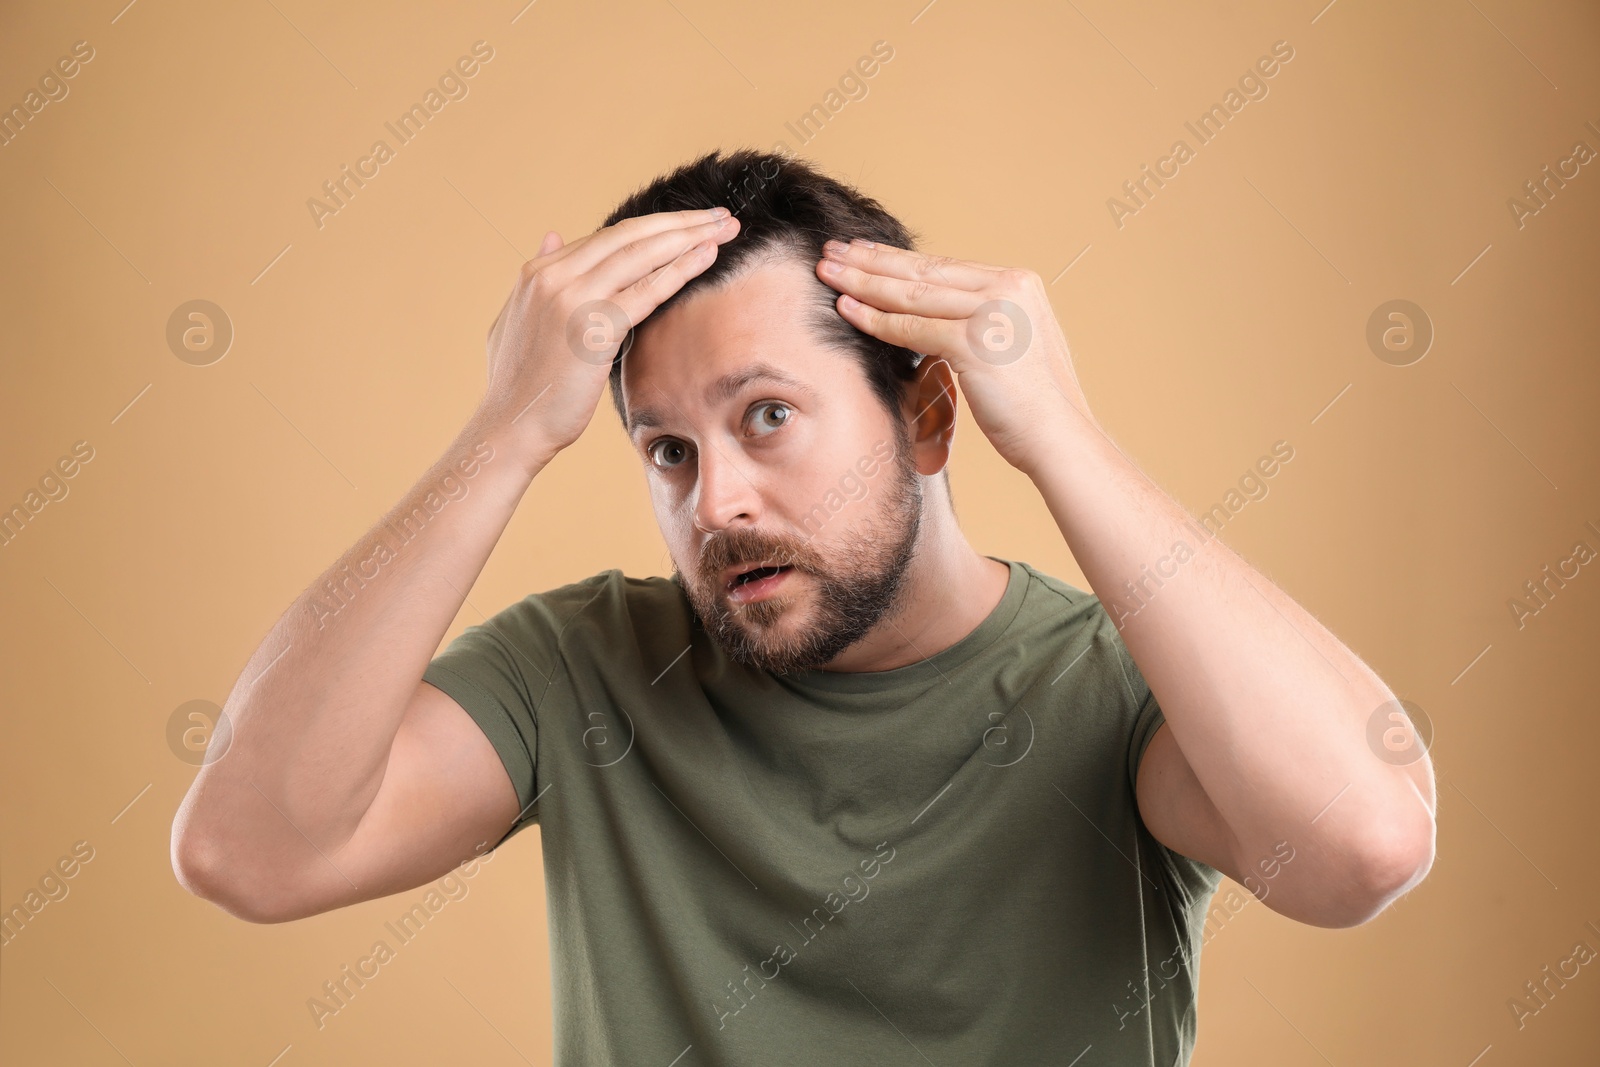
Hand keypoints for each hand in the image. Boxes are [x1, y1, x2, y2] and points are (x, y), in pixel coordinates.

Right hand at [476, 208, 741, 471]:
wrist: (511, 428)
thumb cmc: (521, 388)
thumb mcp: (519, 319)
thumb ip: (541, 279)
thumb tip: (554, 235)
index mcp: (538, 272)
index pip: (608, 238)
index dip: (653, 227)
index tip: (688, 224)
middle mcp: (554, 276)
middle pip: (630, 235)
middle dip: (680, 222)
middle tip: (720, 216)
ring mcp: (572, 298)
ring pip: (642, 253)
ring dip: (689, 236)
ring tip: (726, 226)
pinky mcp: (593, 327)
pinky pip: (647, 290)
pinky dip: (681, 269)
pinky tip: (708, 256)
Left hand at [815, 239, 1101, 474]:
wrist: (1059, 439)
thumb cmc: (1035, 405)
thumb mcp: (1014, 345)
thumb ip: (983, 320)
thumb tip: (940, 314)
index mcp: (1019, 283)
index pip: (945, 266)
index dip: (899, 259)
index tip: (865, 251)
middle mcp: (1008, 287)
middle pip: (924, 271)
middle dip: (873, 260)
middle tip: (833, 249)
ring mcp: (993, 313)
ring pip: (912, 293)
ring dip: (863, 282)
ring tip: (826, 271)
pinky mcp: (975, 342)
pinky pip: (911, 328)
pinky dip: (875, 320)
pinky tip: (845, 308)